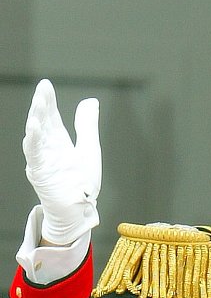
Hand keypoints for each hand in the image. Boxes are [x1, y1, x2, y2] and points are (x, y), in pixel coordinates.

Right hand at [23, 79, 100, 245]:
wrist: (80, 211)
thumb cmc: (82, 185)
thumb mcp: (89, 150)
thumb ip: (88, 126)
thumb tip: (91, 101)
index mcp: (59, 142)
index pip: (52, 117)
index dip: (49, 101)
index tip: (46, 85)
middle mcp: (48, 149)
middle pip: (43, 122)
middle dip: (42, 105)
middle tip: (42, 89)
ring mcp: (43, 160)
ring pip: (36, 135)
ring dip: (36, 118)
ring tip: (39, 103)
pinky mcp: (40, 172)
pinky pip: (34, 154)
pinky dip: (33, 140)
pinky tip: (33, 125)